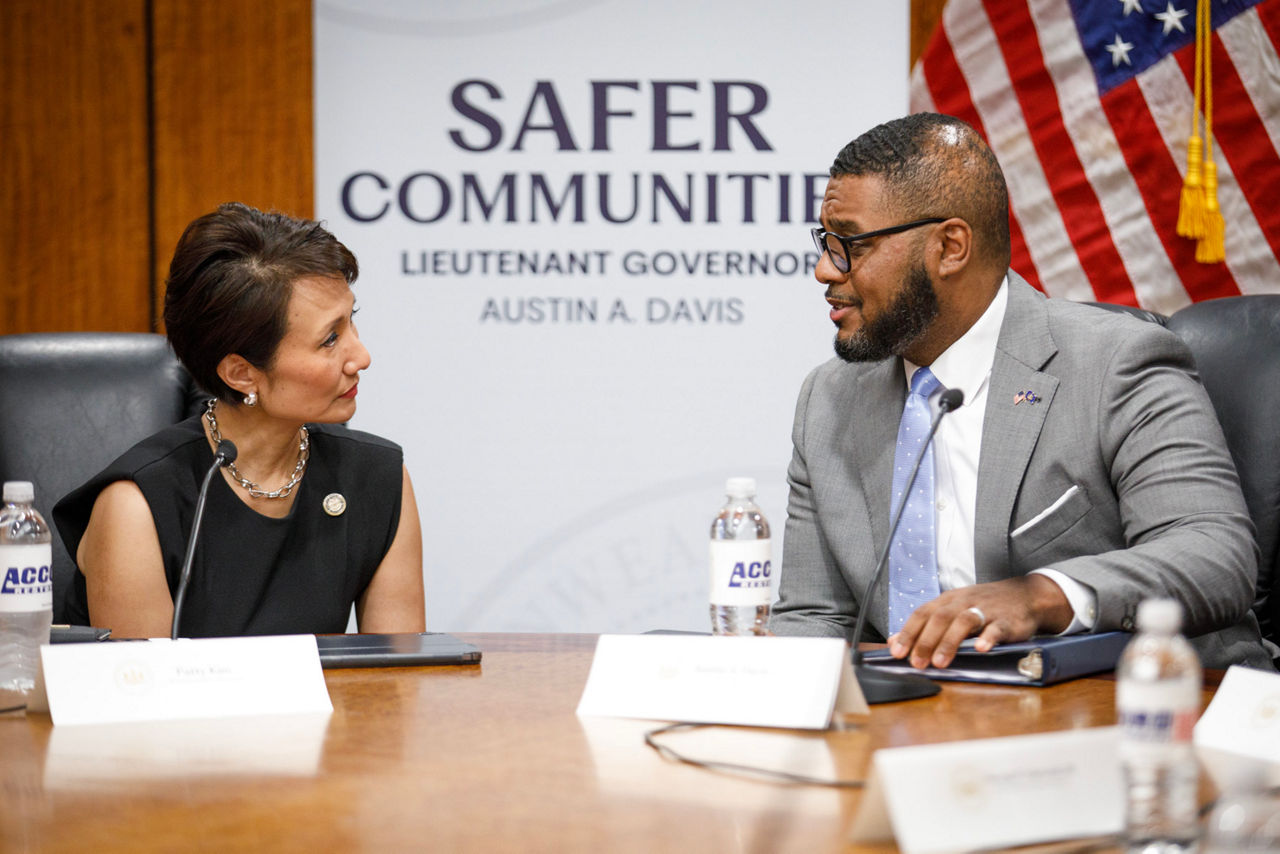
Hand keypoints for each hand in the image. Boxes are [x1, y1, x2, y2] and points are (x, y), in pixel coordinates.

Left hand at [885, 575, 1072, 668]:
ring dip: (949, 642)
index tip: (896, 651)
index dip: (908, 632)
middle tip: (916, 662)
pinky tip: (981, 649)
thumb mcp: (953, 609)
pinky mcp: (1007, 620)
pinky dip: (988, 638)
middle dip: (925, 641)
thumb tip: (894, 642)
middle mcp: (963, 602)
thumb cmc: (984, 605)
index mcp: (948, 600)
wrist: (1025, 595)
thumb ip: (925, 625)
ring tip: (940, 662)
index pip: (922, 614)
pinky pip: (996, 628)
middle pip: (940, 618)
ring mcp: (986, 610)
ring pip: (964, 622)